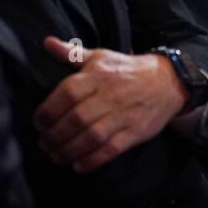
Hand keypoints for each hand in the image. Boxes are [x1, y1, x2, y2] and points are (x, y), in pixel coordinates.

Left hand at [33, 37, 185, 171]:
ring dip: (69, 150)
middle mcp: (111, 95)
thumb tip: (46, 42)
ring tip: (56, 156)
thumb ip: (72, 54)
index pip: (67, 94)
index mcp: (99, 75)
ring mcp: (124, 115)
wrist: (169, 81)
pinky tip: (78, 165)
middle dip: (55, 135)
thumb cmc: (128, 70)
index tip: (38, 123)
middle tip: (43, 143)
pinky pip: (110, 149)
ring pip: (91, 137)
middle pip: (77, 118)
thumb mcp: (101, 56)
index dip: (48, 111)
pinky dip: (92, 160)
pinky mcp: (135, 132)